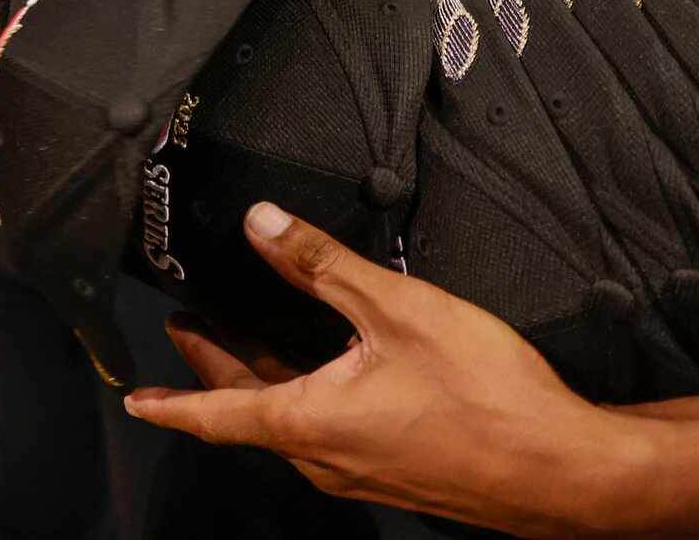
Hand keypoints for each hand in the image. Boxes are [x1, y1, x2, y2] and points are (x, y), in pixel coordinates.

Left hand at [125, 204, 638, 533]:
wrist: (564, 471)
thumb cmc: (488, 400)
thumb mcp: (395, 308)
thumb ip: (320, 263)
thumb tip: (260, 224)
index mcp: (309, 423)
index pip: (216, 412)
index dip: (169, 400)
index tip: (135, 396)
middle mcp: (327, 460)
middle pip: (252, 411)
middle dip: (217, 370)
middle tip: (193, 330)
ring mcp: (364, 473)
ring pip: (294, 423)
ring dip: (267, 383)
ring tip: (253, 341)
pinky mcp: (398, 473)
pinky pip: (334, 434)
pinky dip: (312, 398)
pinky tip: (335, 369)